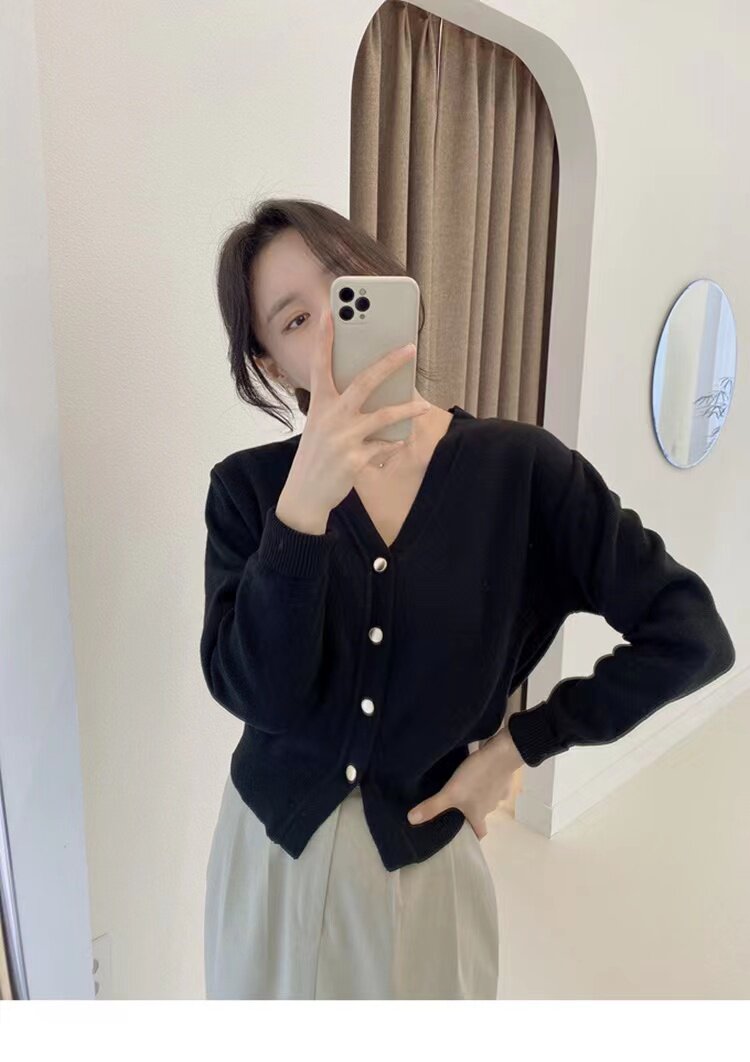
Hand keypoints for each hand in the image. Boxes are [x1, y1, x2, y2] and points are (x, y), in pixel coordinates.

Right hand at [286, 312, 430, 513]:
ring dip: (406, 410)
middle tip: (410, 348)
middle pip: (365, 381)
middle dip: (390, 362)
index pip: (321, 363)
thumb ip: (339, 406)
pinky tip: (401, 440)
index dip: (324, 335)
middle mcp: (330, 417)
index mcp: (319, 404)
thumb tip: (371, 387)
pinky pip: (384, 447)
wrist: (304, 495)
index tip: (331, 310)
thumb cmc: (316, 455)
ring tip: (422, 406)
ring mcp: (343, 438)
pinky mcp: (354, 460)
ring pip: (384, 416)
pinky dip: (394, 444)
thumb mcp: (320, 425)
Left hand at [406, 729, 524, 839]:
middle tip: (452, 805)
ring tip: (461, 787)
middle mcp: (491, 806)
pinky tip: (475, 772)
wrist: (502, 754)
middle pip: (480, 815)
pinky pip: (492, 783)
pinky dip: (485, 780)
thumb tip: (411, 820)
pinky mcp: (503, 777)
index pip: (479, 833)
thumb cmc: (476, 777)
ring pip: (486, 798)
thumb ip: (432, 806)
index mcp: (479, 814)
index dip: (472, 836)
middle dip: (468, 812)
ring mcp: (499, 792)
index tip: (462, 835)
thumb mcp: (451, 792)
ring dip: (476, 795)